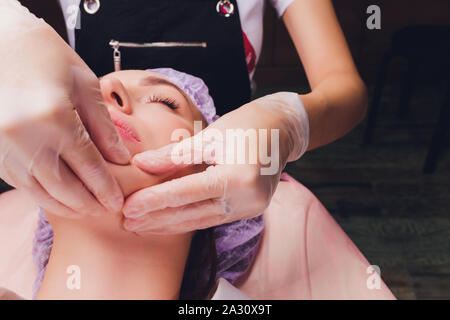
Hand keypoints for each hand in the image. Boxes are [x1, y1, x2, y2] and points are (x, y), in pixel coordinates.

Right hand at [0, 9, 129, 217]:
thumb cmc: (46, 55)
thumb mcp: (84, 84)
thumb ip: (104, 126)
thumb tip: (122, 159)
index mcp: (55, 120)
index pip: (89, 168)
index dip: (106, 189)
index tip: (118, 202)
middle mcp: (26, 139)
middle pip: (64, 187)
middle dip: (88, 204)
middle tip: (105, 210)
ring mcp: (4, 147)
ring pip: (40, 191)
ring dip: (65, 205)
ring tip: (86, 210)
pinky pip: (21, 183)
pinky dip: (43, 194)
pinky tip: (59, 196)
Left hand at [122, 92, 308, 233]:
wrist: (284, 130)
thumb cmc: (249, 124)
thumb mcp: (210, 135)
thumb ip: (175, 155)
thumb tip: (141, 166)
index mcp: (239, 176)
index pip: (187, 193)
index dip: (154, 201)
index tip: (127, 207)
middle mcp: (247, 199)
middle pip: (193, 213)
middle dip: (157, 218)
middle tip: (126, 222)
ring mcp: (250, 208)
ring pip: (201, 221)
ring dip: (170, 224)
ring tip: (141, 226)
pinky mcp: (248, 210)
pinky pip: (212, 218)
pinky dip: (188, 219)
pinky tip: (168, 221)